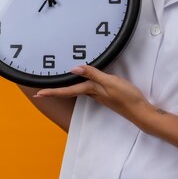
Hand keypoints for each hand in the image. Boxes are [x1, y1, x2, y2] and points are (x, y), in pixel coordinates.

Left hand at [34, 65, 152, 123]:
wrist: (139, 110)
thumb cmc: (125, 96)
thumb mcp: (110, 81)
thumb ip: (93, 74)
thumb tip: (74, 68)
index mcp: (91, 90)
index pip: (68, 90)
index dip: (52, 91)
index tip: (38, 93)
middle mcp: (92, 93)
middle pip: (70, 91)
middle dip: (56, 91)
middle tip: (42, 90)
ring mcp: (99, 95)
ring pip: (78, 89)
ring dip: (66, 88)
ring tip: (57, 84)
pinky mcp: (106, 94)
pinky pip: (88, 88)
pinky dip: (80, 84)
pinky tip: (82, 80)